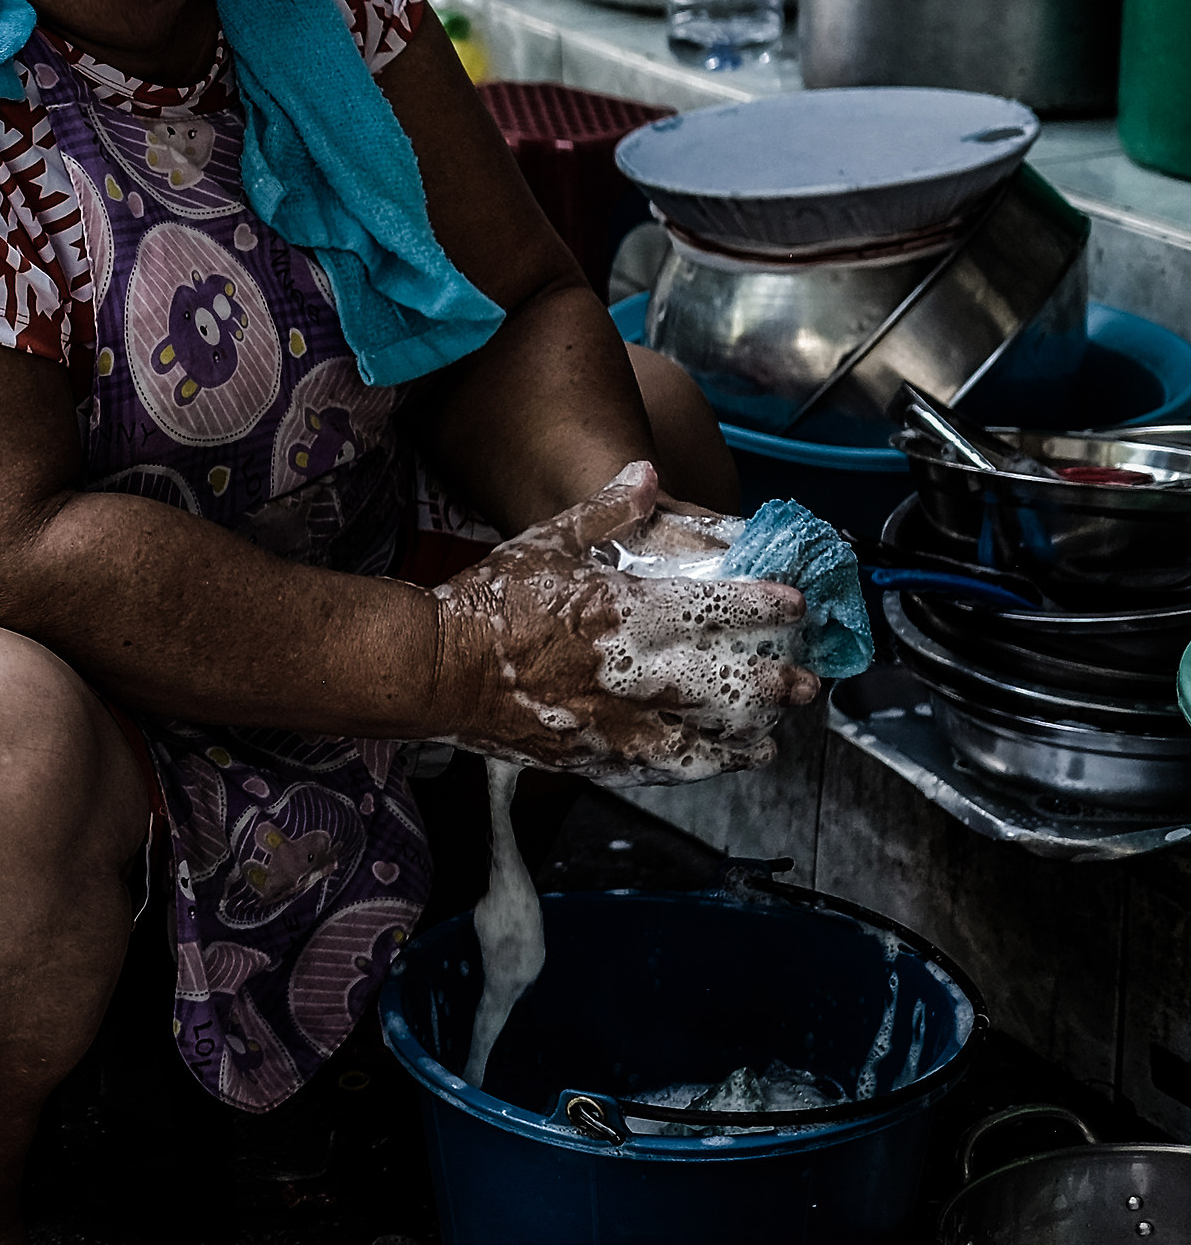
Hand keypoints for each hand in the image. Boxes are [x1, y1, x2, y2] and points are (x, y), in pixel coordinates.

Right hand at [430, 462, 819, 782]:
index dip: (761, 607)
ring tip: (771, 739)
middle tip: (807, 683)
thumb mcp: (548, 539)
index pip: (713, 608)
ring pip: (700, 738)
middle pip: (724, 684)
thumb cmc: (490, 601)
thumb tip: (647, 474)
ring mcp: (612, 721)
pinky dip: (694, 769)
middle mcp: (629, 671)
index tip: (795, 606)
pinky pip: (657, 770)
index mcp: (623, 611)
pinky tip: (713, 766)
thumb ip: (606, 509)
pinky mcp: (591, 757)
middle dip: (773, 685)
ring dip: (743, 739)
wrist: (436, 667)